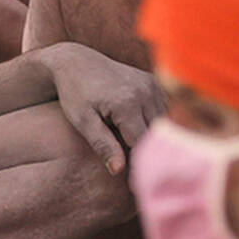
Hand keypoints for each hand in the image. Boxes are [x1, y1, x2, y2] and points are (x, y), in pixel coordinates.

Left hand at [39, 42, 163, 174]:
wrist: (75, 61)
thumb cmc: (74, 93)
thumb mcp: (82, 121)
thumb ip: (102, 145)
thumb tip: (118, 170)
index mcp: (127, 104)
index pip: (142, 144)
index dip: (137, 162)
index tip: (130, 177)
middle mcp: (145, 92)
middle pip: (156, 134)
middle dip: (148, 151)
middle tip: (137, 167)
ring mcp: (152, 84)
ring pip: (164, 122)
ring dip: (154, 136)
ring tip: (137, 147)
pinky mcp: (153, 81)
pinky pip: (163, 108)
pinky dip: (156, 122)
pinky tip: (142, 130)